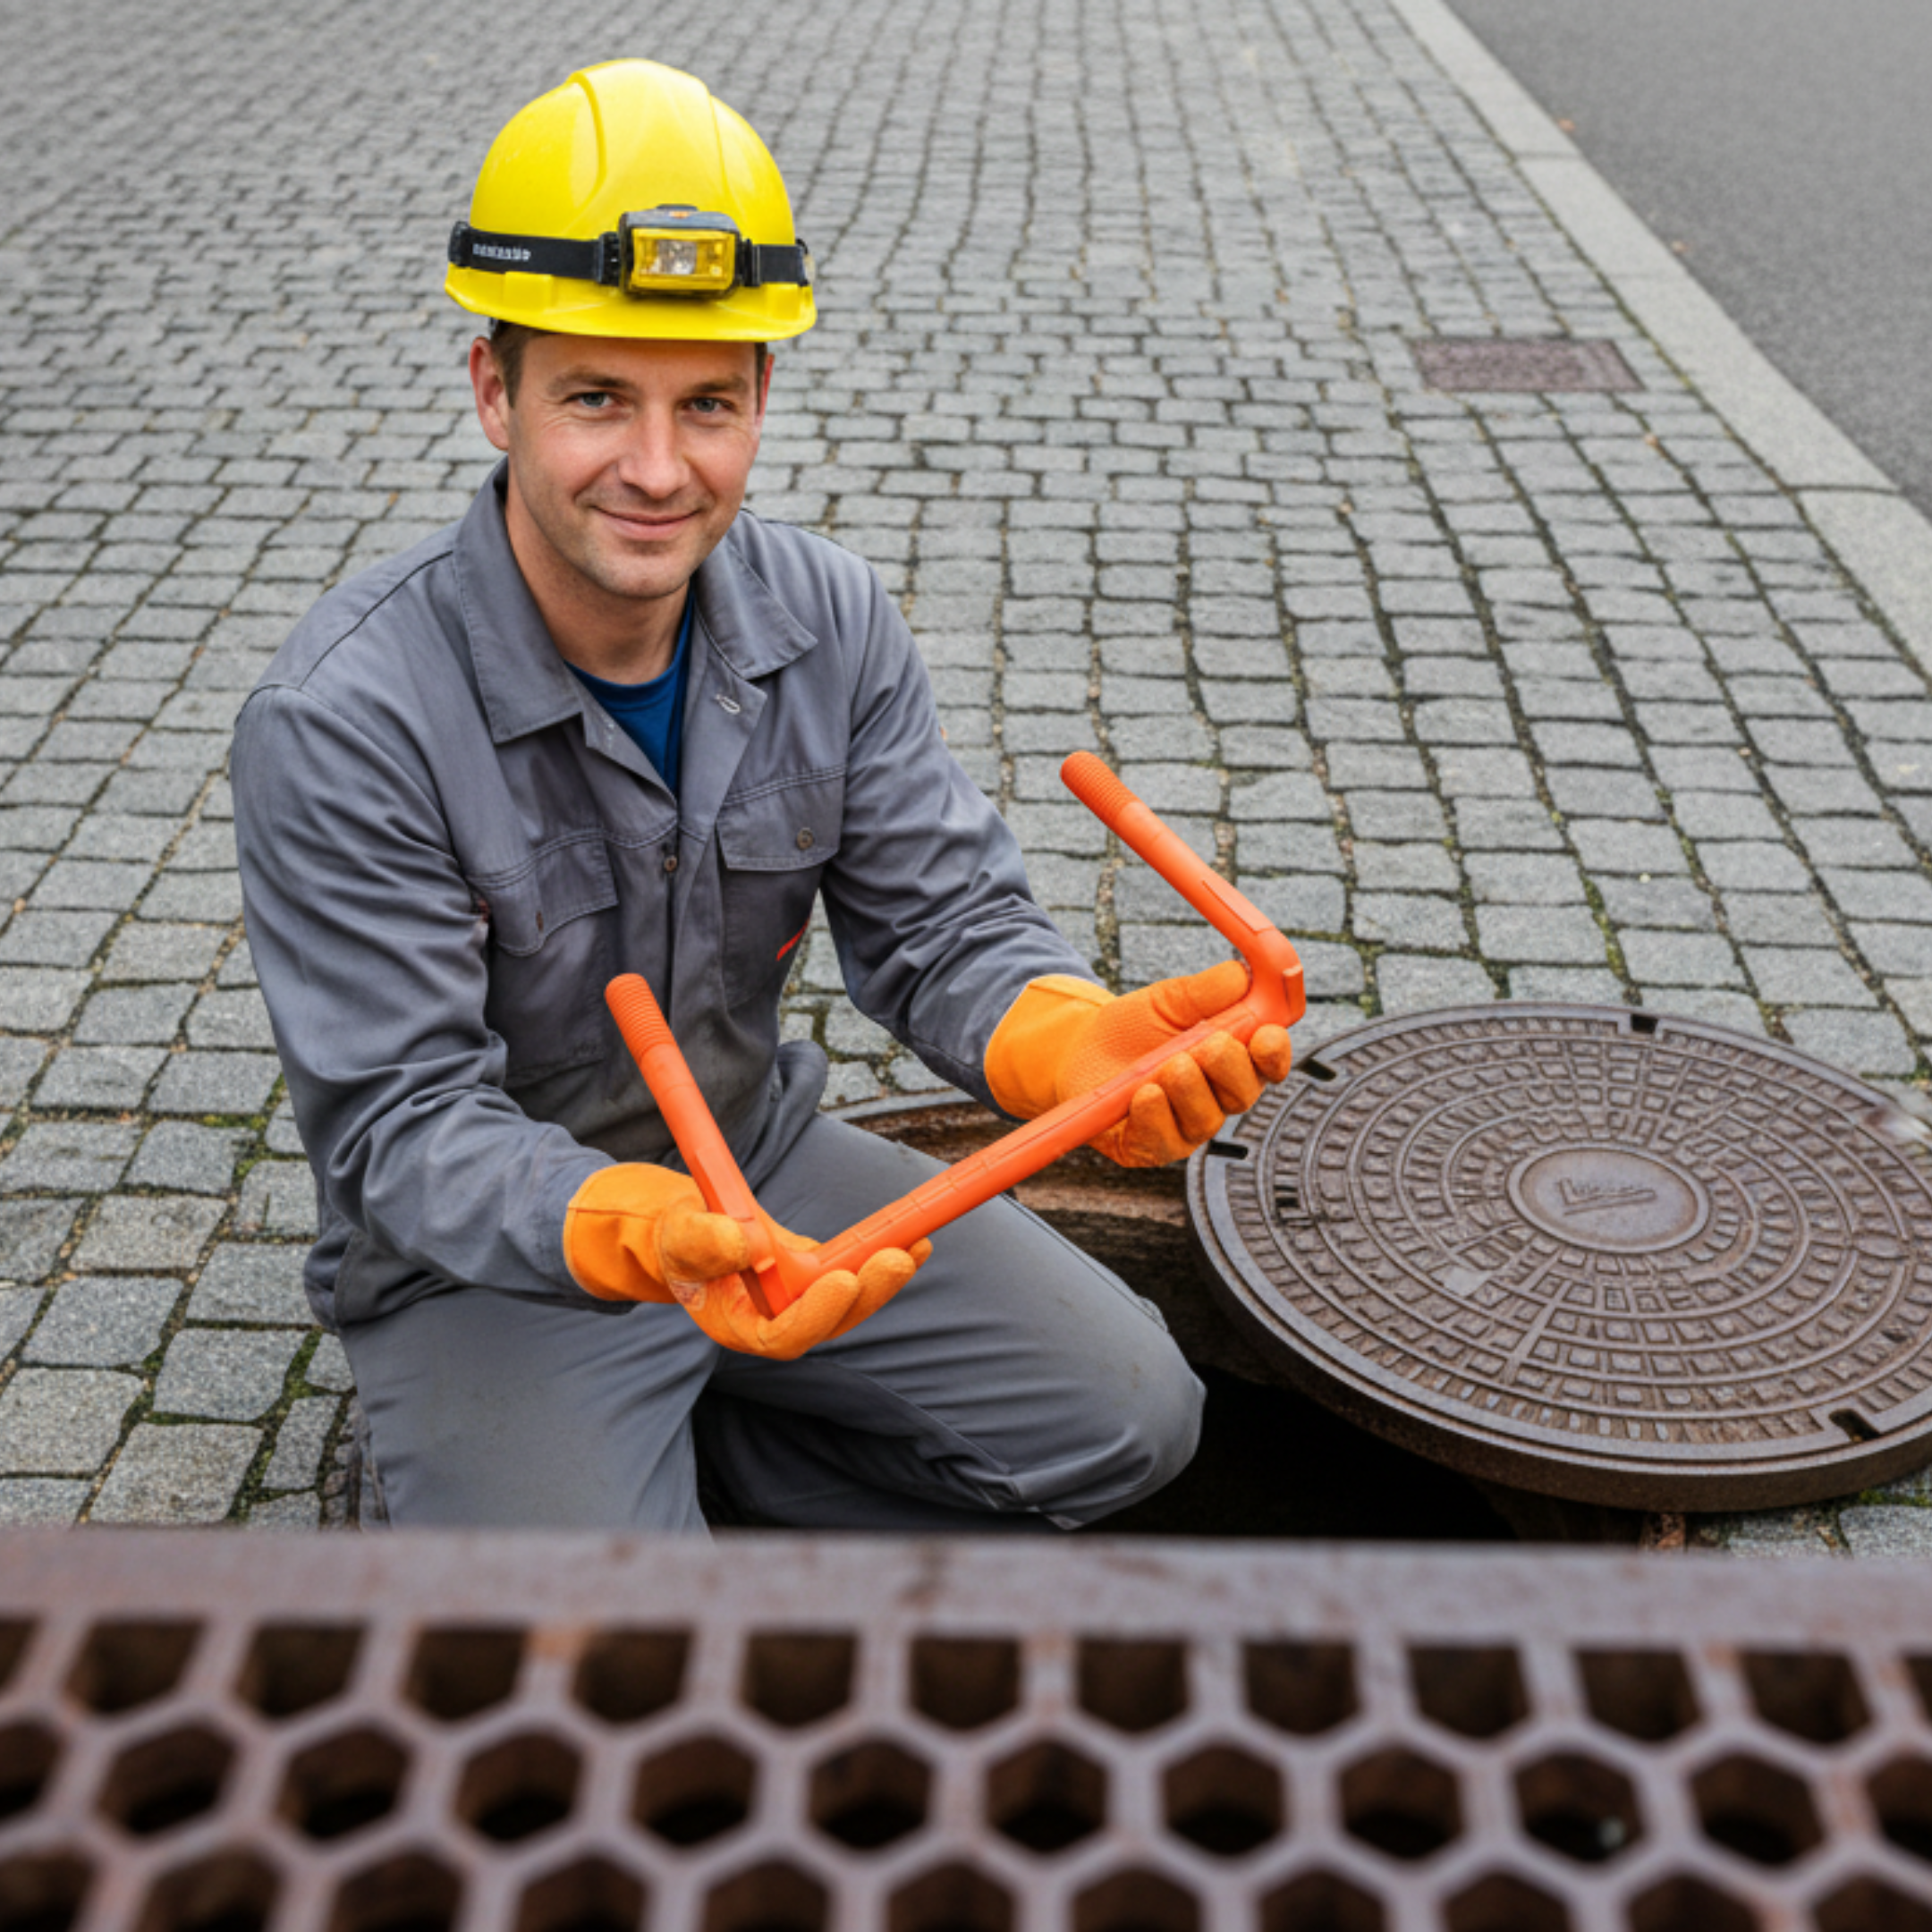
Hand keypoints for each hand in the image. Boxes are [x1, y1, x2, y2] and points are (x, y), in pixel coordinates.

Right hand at [564, 1163, 928, 1358]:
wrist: (688, 1227)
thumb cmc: (678, 1237)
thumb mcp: (680, 1234)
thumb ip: (705, 1241)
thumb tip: (748, 1246)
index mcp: (739, 1327)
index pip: (783, 1337)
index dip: (816, 1314)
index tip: (842, 1280)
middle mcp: (776, 1321)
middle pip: (831, 1321)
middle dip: (868, 1293)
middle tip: (899, 1258)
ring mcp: (800, 1300)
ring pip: (850, 1298)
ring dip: (884, 1274)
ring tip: (919, 1243)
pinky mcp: (815, 1276)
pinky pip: (854, 1269)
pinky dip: (881, 1253)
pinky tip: (914, 1236)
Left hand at [985, 959, 1291, 1167]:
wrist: (1078, 1050)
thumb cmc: (1133, 1027)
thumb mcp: (1170, 999)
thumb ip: (1211, 988)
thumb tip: (1246, 975)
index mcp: (1233, 1057)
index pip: (1269, 1062)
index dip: (1275, 1052)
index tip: (1266, 1036)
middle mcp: (1216, 1097)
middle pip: (1244, 1093)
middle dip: (1229, 1067)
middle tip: (1206, 1045)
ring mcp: (1185, 1125)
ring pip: (1206, 1120)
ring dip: (1189, 1090)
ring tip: (1166, 1067)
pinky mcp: (1151, 1146)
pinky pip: (1164, 1140)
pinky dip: (1156, 1116)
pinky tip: (1144, 1094)